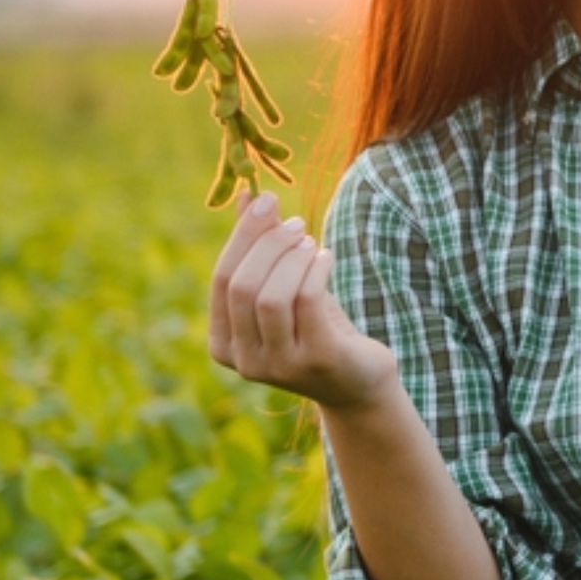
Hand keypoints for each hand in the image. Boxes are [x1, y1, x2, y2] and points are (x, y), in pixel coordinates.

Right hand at [208, 191, 396, 408]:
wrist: (359, 383)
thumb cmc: (316, 330)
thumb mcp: (283, 289)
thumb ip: (260, 250)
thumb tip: (248, 196)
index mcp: (223, 345)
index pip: (222, 280)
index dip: (243, 237)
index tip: (266, 202)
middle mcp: (245, 361)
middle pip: (242, 286)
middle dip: (268, 245)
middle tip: (296, 223)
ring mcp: (279, 366)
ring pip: (272, 296)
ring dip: (292, 258)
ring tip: (311, 242)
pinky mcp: (316, 360)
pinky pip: (307, 302)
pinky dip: (315, 270)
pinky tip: (326, 258)